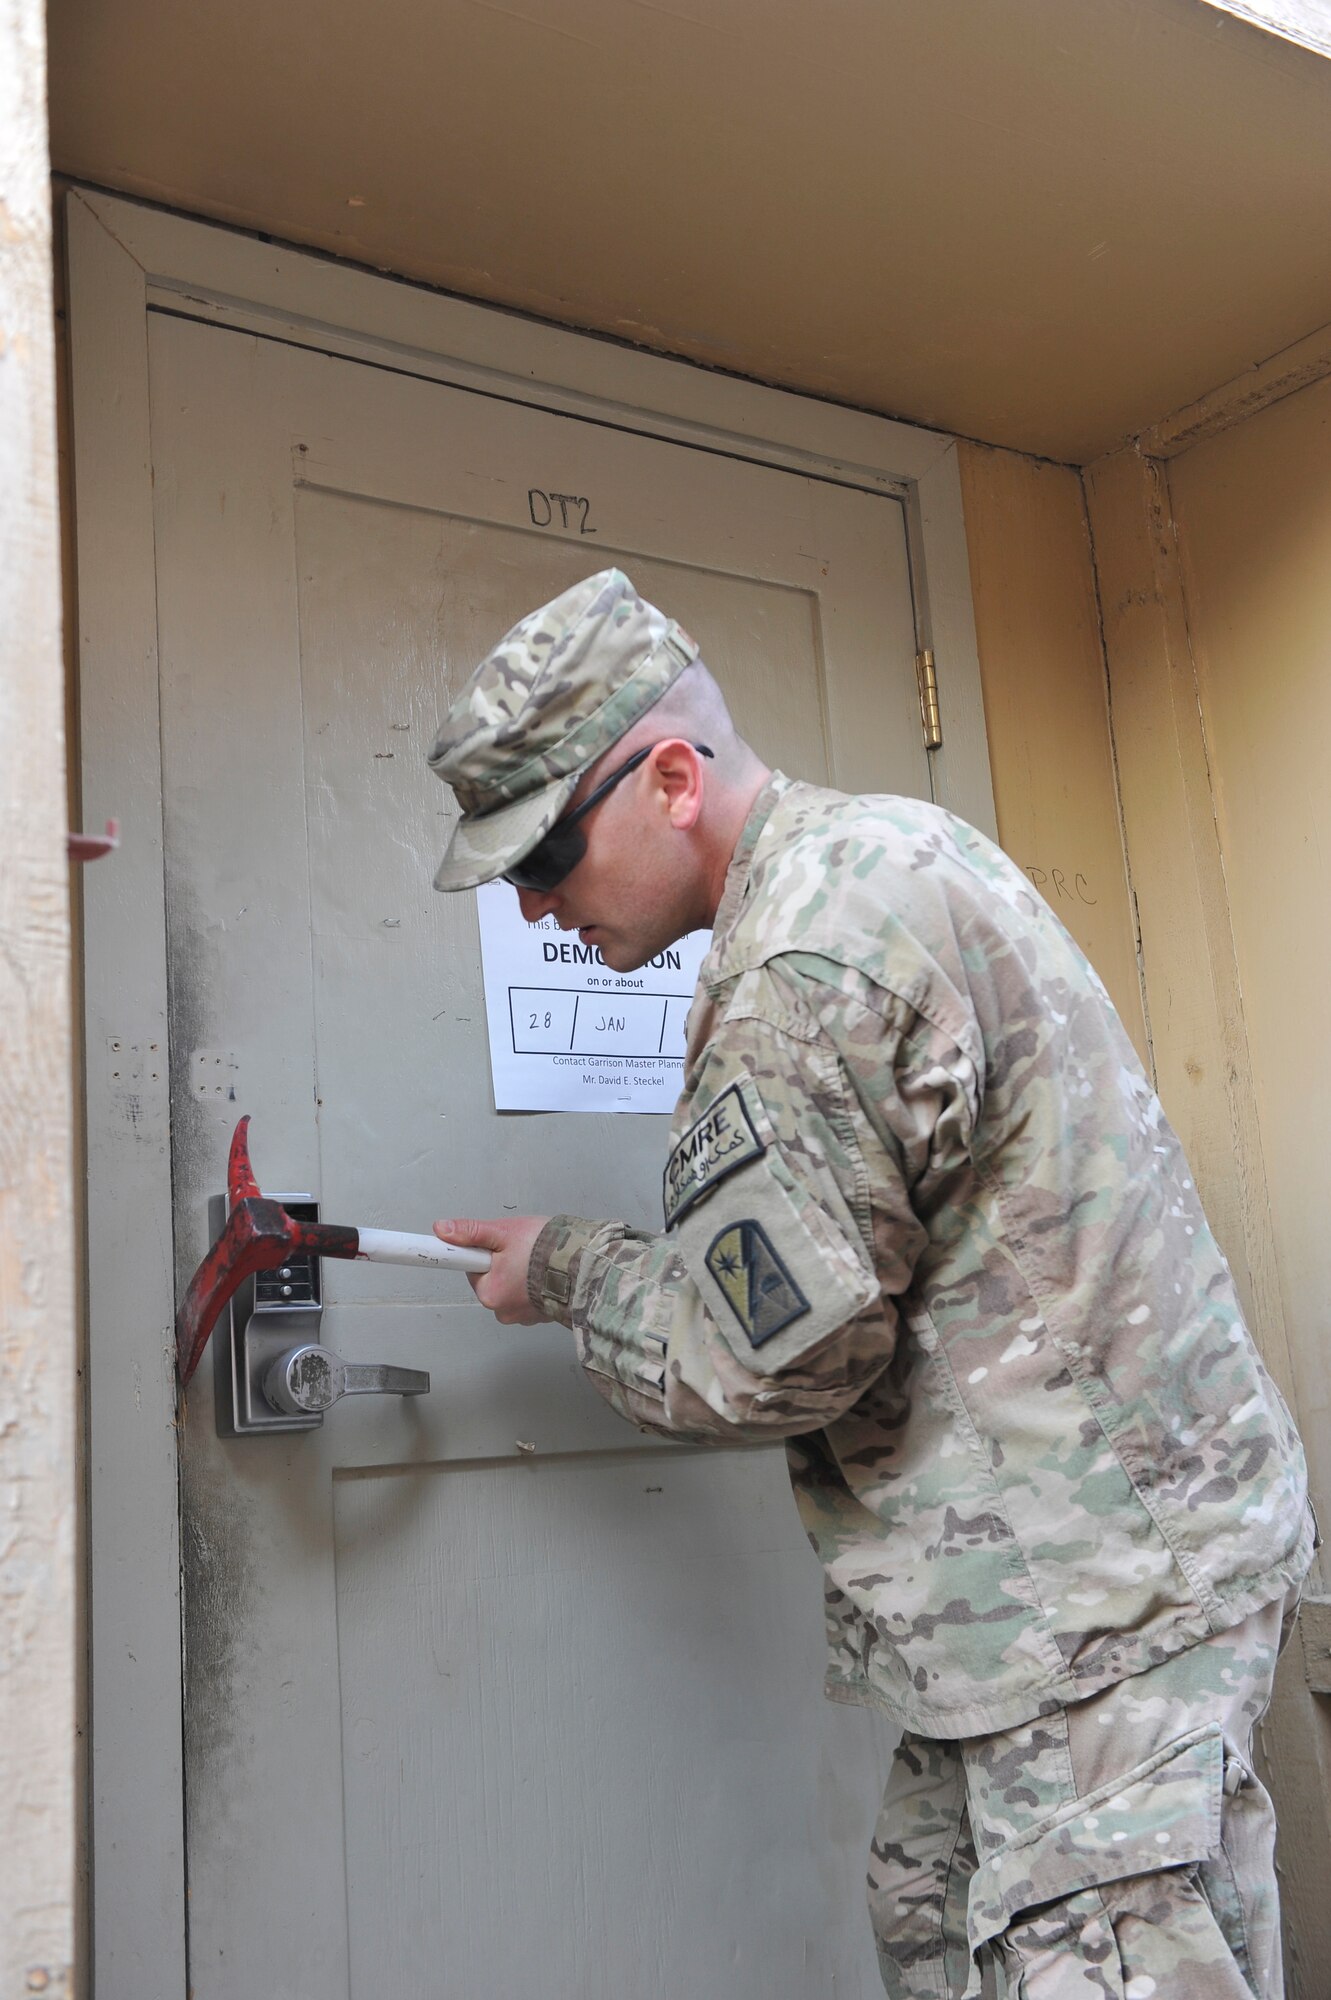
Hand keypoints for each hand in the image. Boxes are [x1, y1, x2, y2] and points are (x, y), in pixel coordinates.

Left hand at [432, 1215, 550, 1324]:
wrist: (585, 1264)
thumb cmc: (544, 1250)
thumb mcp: (503, 1233)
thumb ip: (470, 1233)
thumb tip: (441, 1229)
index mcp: (489, 1293)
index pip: (475, 1271)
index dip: (486, 1253)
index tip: (499, 1246)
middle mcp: (503, 1311)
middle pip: (494, 1281)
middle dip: (505, 1265)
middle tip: (523, 1250)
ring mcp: (525, 1317)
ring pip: (513, 1290)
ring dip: (522, 1276)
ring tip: (539, 1260)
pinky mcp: (543, 1316)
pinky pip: (531, 1298)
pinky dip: (536, 1286)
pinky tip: (548, 1274)